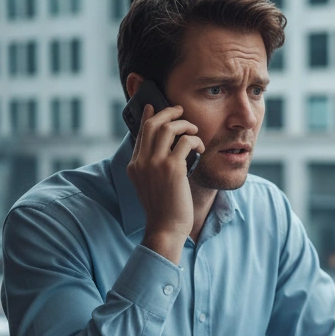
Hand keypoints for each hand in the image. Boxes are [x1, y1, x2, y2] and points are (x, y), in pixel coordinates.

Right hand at [126, 104, 203, 262]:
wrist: (165, 228)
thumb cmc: (163, 210)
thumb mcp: (150, 185)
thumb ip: (152, 167)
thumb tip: (164, 150)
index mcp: (134, 165)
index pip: (141, 133)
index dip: (149, 117)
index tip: (154, 107)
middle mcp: (141, 162)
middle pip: (152, 124)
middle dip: (168, 113)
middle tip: (181, 111)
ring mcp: (155, 164)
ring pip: (168, 128)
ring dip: (184, 124)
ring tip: (194, 131)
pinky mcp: (172, 169)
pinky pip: (186, 141)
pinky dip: (196, 140)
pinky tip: (200, 149)